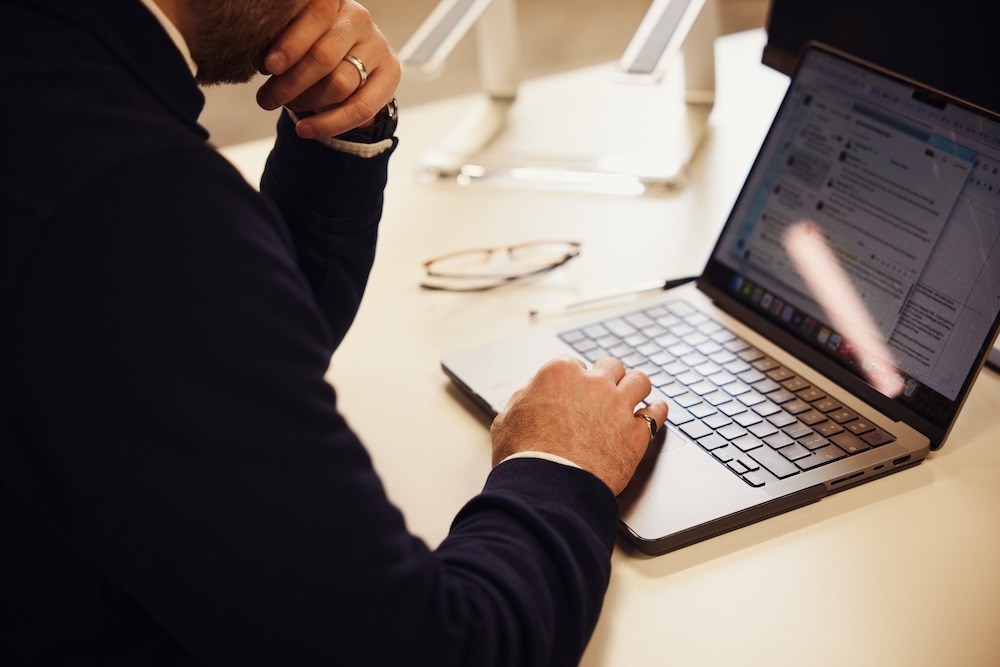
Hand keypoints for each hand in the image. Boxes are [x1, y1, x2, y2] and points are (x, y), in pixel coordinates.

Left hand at [257, 0, 400, 138]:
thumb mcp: (294, 35)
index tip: (269, 66)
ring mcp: (378, 45)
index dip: (292, 43)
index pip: (317, 16)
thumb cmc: (308, 44)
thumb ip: (282, 40)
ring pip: (340, 84)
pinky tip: (305, 130)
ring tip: (285, 106)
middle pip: (325, 56)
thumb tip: (264, 65)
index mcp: (333, 0)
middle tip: (267, 99)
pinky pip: (360, 108)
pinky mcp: (391, 73)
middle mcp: (359, 18)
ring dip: (307, 101)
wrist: (346, 59)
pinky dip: (329, 124)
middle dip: (292, 82)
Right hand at [490, 357, 668, 495]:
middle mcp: (593, 383)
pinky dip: (656, 411)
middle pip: (611, 366)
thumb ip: (523, 399)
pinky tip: (655, 411)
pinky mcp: (636, 434)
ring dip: (636, 387)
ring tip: (635, 394)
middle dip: (608, 377)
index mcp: (560, 373)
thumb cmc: (522, 455)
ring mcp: (618, 406)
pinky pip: (656, 413)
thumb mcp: (507, 419)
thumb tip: (530, 394)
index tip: (575, 391)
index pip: (575, 365)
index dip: (575, 380)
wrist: (547, 486)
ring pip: (639, 381)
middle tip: (605, 389)